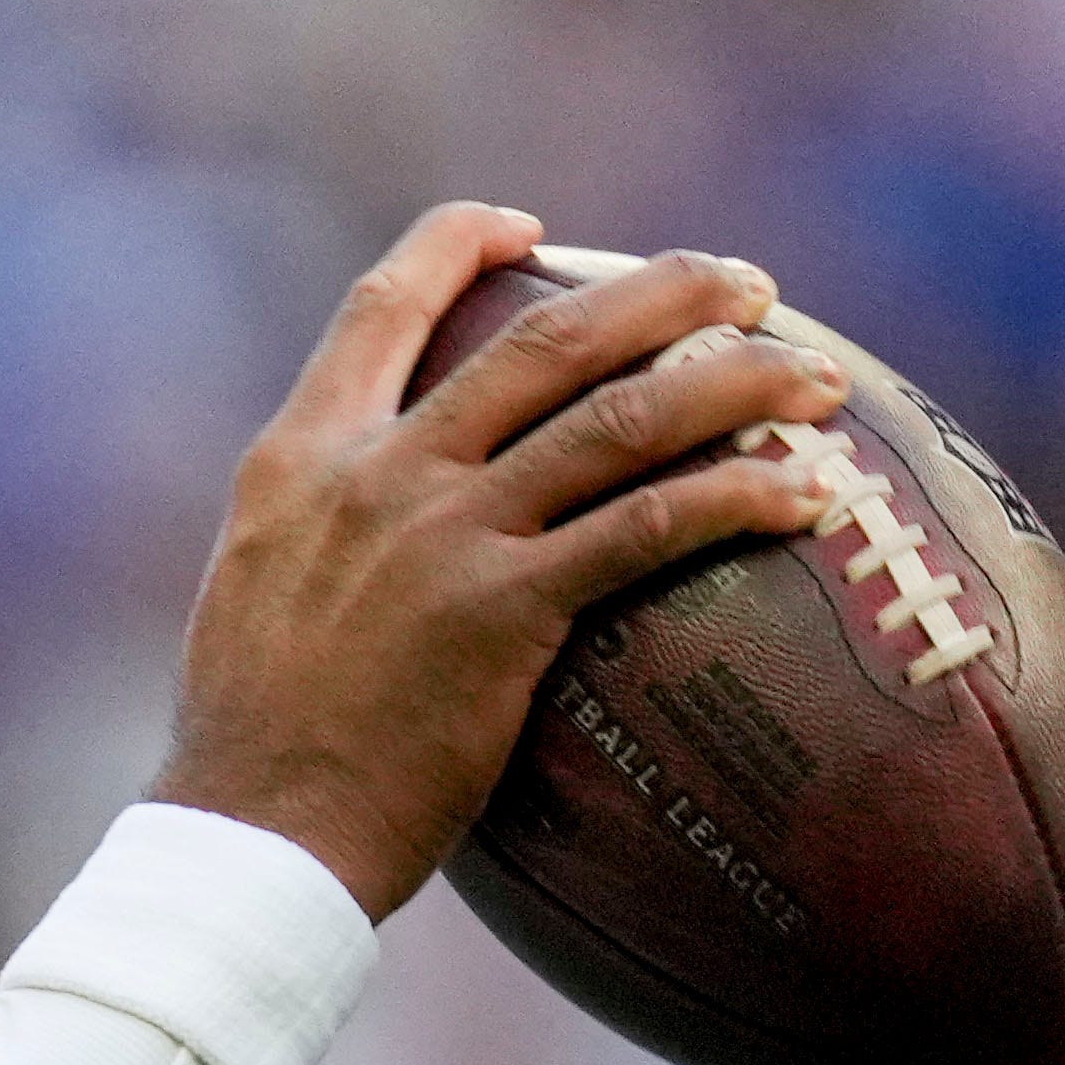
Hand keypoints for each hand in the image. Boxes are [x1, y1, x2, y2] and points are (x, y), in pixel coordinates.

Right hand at [153, 206, 849, 916]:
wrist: (249, 835)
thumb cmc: (252, 745)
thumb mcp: (256, 592)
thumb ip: (324, 529)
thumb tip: (395, 515)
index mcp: (300, 460)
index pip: (381, 308)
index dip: (461, 245)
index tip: (530, 229)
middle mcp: (375, 475)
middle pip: (543, 340)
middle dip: (662, 294)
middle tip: (744, 285)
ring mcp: (443, 537)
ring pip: (618, 417)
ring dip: (735, 379)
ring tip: (816, 374)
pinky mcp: (504, 611)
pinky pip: (649, 527)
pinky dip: (739, 496)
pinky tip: (803, 493)